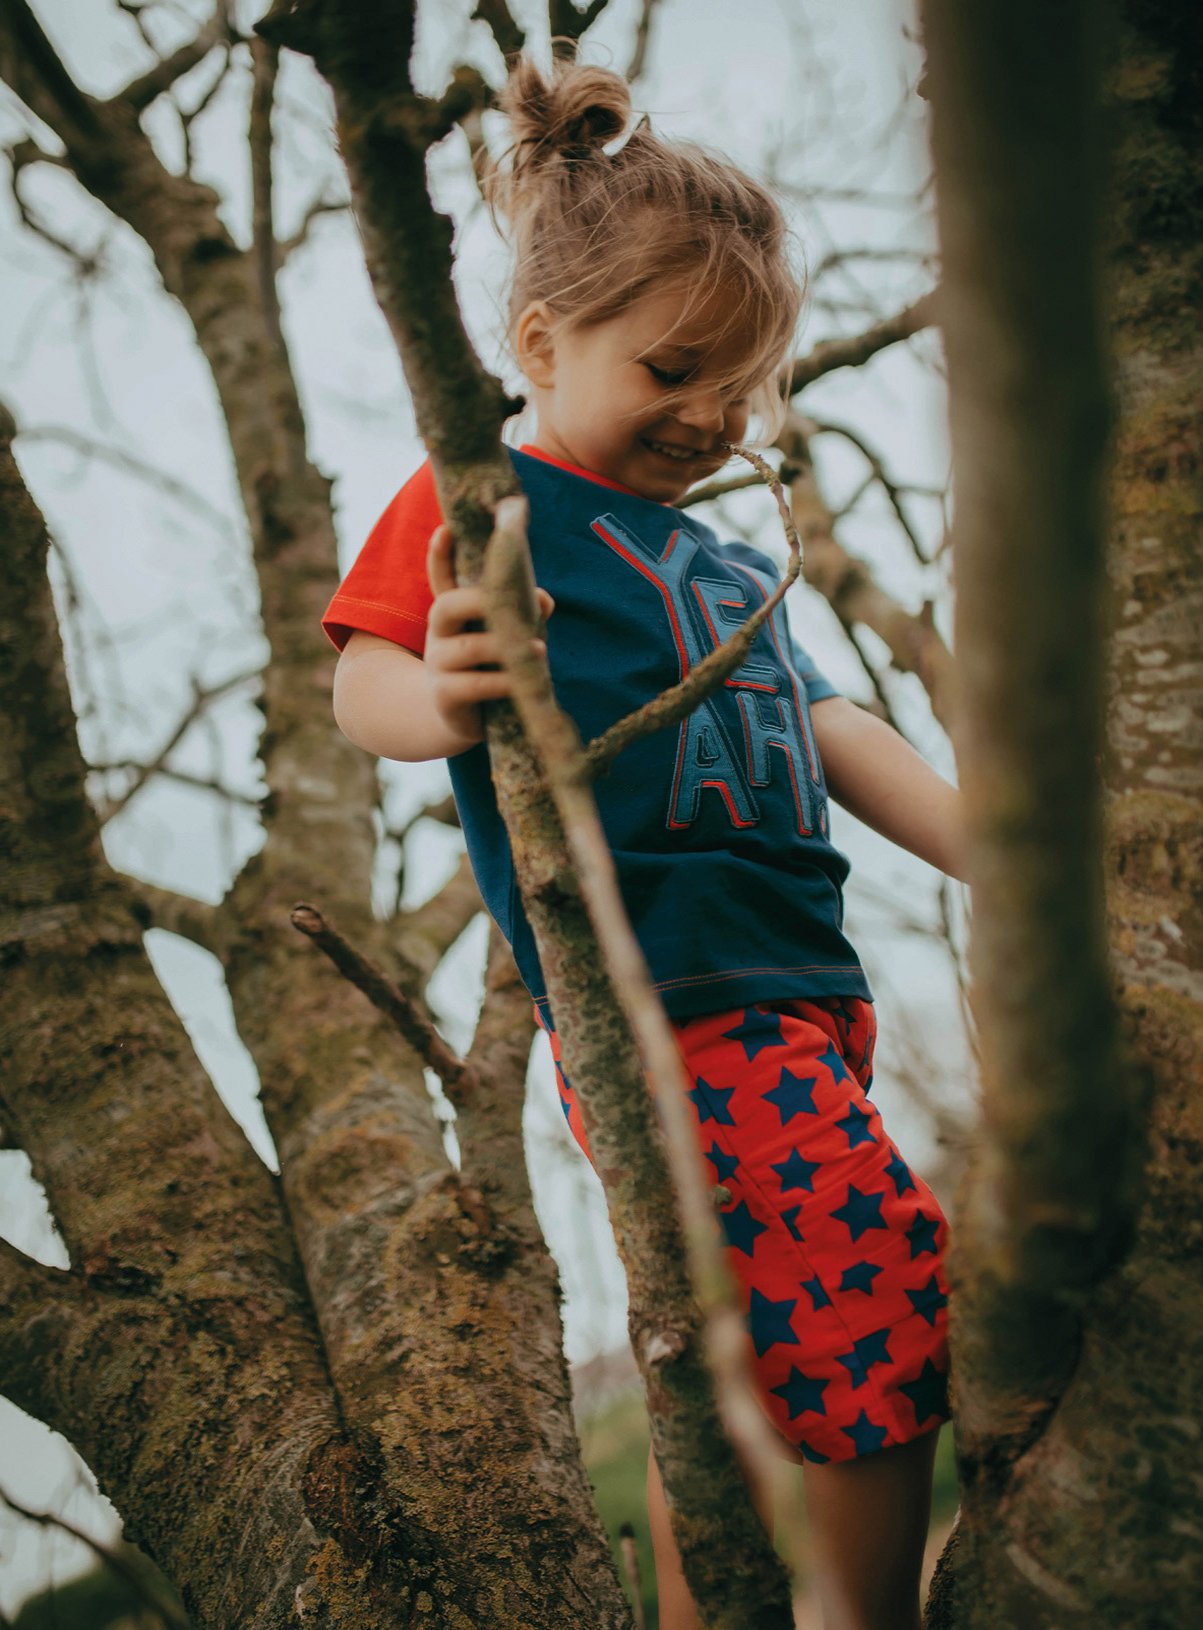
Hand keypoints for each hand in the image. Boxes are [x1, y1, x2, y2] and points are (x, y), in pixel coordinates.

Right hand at [424, 523, 553, 745]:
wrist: (463, 718)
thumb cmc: (492, 666)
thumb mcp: (506, 636)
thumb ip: (522, 613)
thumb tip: (542, 599)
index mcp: (454, 612)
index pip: (442, 577)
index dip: (441, 555)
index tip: (446, 530)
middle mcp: (440, 633)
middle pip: (445, 606)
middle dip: (476, 600)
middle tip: (505, 600)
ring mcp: (438, 663)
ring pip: (467, 648)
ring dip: (504, 647)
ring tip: (537, 649)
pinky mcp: (445, 695)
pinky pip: (474, 685)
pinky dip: (502, 681)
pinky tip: (523, 680)